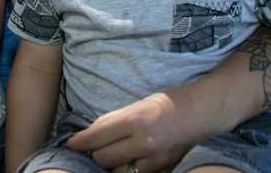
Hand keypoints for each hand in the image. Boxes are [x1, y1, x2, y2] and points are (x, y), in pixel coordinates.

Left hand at [66, 93, 193, 172]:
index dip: (79, 142)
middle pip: (103, 158)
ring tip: (113, 153)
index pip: (96, 137)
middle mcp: (144, 143)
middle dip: (94, 153)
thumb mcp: (136, 106)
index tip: (71, 144)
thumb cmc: (166, 103)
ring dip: (110, 164)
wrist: (200, 112)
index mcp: (135, 121)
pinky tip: (126, 160)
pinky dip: (126, 169)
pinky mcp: (163, 170)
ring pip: (117, 171)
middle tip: (94, 146)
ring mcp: (155, 160)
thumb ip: (113, 121)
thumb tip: (90, 134)